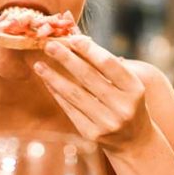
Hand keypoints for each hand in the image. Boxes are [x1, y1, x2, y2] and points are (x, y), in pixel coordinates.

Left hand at [34, 36, 151, 152]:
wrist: (134, 140)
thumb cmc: (127, 102)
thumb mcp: (125, 82)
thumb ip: (102, 60)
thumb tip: (74, 34)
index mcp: (134, 89)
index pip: (108, 64)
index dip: (89, 50)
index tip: (71, 38)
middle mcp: (122, 107)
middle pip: (88, 77)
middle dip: (66, 59)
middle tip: (49, 45)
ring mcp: (107, 123)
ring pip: (75, 95)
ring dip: (54, 78)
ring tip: (39, 65)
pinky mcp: (92, 135)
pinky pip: (70, 110)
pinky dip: (57, 94)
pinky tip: (47, 82)